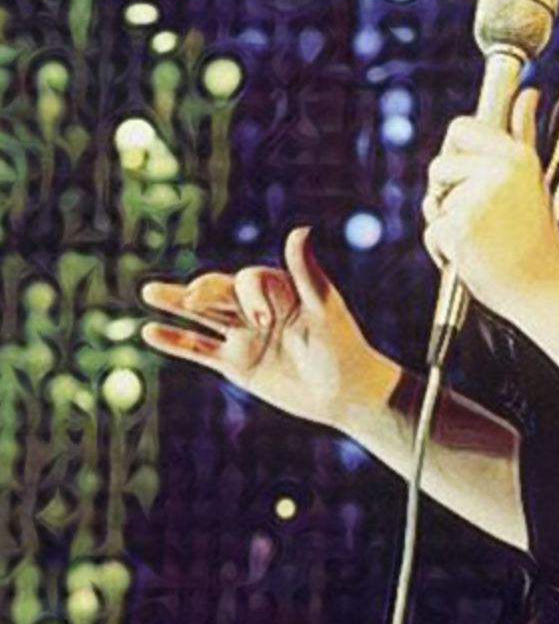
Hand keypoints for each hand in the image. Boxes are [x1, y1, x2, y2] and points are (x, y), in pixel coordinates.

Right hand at [138, 227, 391, 431]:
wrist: (345, 394)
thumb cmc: (343, 347)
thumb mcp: (324, 309)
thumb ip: (306, 273)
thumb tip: (300, 230)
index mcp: (281, 289)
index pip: (250, 280)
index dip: (250, 295)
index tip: (262, 320)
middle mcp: (259, 308)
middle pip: (221, 291)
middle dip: (205, 291)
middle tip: (191, 297)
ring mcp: (244, 335)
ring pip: (203, 316)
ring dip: (176, 303)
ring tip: (148, 290)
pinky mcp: (235, 363)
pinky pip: (199, 349)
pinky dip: (175, 341)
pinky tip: (149, 332)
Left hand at [421, 88, 558, 320]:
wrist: (544, 289)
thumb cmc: (536, 236)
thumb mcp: (533, 179)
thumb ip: (523, 133)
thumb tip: (529, 93)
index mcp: (517, 156)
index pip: (460, 128)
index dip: (454, 150)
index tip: (466, 173)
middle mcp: (499, 172)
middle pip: (438, 166)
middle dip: (446, 193)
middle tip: (480, 217)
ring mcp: (477, 200)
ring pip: (433, 203)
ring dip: (446, 224)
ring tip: (483, 239)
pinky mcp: (459, 229)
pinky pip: (432, 231)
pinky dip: (444, 249)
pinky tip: (474, 257)